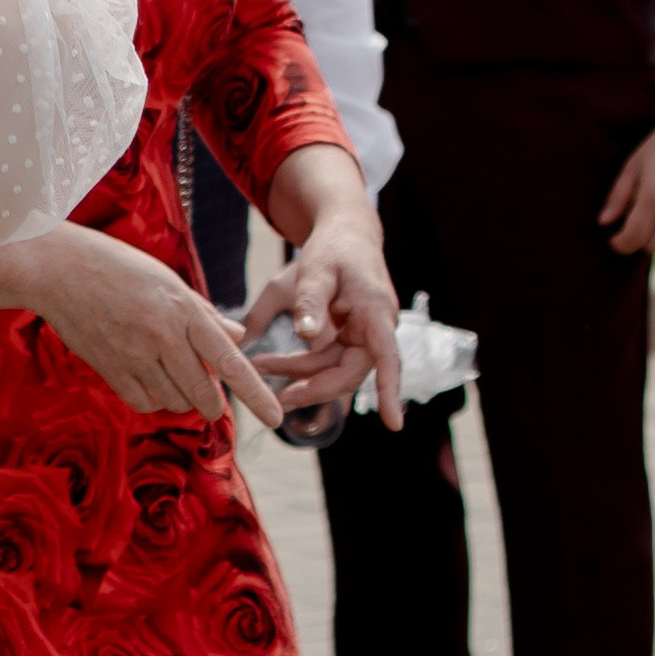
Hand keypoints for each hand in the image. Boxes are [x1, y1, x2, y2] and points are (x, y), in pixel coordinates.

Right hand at [27, 226, 284, 430]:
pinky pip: (145, 404)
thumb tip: (239, 339)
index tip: (275, 419)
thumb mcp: (168, 280)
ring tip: (167, 369)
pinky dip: (153, 399)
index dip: (255, 394)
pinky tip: (146, 376)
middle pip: (203, 395)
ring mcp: (135, 357)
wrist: (58, 269)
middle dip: (211, 401)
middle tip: (205, 388)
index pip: (230, 361)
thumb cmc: (117, 267)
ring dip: (180, 397)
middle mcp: (164, 337)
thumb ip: (205, 314)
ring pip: (175, 402)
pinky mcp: (111, 371)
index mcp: (184, 310)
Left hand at [244, 200, 404, 432]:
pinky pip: (329, 357)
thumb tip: (307, 336)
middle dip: (314, 387)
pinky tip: (273, 363)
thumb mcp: (316, 268)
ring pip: (335, 367)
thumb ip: (310, 302)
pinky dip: (303, 362)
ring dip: (301, 373)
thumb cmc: (333, 247)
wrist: (345, 230)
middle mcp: (376, 328)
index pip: (387, 357)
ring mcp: (364, 334)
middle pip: (350, 371)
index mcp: (376, 311)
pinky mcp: (351, 336)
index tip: (393, 425)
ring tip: (261, 370)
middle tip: (277, 399)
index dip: (390, 391)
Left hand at [598, 120, 654, 257]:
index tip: (615, 239)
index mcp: (653, 195)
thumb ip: (618, 196)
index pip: (634, 236)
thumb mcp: (633, 166)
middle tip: (634, 227)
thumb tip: (603, 222)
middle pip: (653, 245)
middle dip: (638, 240)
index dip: (620, 243)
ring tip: (654, 223)